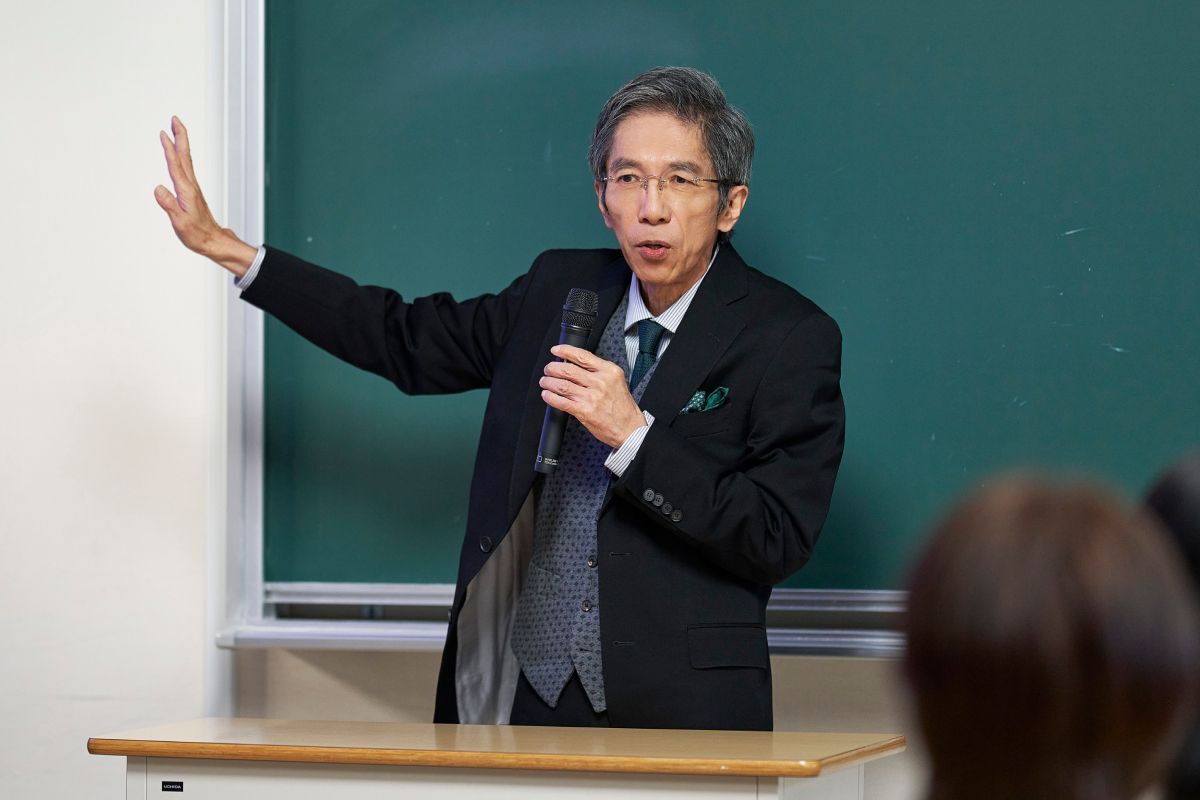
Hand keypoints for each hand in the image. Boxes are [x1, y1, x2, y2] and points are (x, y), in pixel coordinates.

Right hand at [154, 116, 256, 275]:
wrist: (213, 241)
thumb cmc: (197, 234)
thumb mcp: (180, 222)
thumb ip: (169, 205)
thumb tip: (158, 188)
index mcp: (186, 190)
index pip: (175, 165)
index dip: (169, 148)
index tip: (164, 133)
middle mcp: (190, 185)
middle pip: (184, 156)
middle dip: (180, 136)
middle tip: (174, 119)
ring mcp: (192, 187)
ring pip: (186, 160)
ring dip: (181, 143)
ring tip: (174, 130)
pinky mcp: (192, 192)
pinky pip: (185, 168)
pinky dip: (180, 156)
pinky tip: (178, 155)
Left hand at [540, 345, 646, 447]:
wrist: (630, 428)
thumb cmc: (623, 407)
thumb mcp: (616, 381)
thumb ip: (598, 372)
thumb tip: (575, 364)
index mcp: (609, 371)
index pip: (582, 356)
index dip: (565, 351)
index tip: (556, 350)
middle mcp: (600, 382)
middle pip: (568, 369)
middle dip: (552, 368)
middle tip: (548, 369)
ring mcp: (591, 397)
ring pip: (562, 385)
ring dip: (548, 382)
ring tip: (545, 382)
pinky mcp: (584, 411)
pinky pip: (561, 401)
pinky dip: (550, 397)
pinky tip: (547, 395)